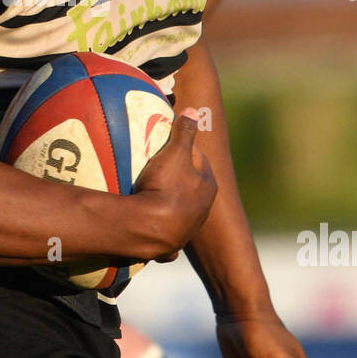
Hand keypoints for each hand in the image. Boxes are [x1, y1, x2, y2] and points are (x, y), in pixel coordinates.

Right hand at [130, 108, 217, 261]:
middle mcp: (203, 209)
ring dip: (169, 203)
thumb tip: (194, 111)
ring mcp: (188, 229)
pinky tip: (151, 227)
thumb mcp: (175, 152)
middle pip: (189, 186)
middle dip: (177, 178)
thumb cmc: (166, 186)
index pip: (197, 159)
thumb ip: (185, 132)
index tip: (165, 147)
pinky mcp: (171, 246)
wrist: (151, 228)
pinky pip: (168, 235)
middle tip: (154, 169)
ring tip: (148, 194)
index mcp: (208, 185)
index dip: (181, 150)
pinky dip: (162, 231)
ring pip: (180, 211)